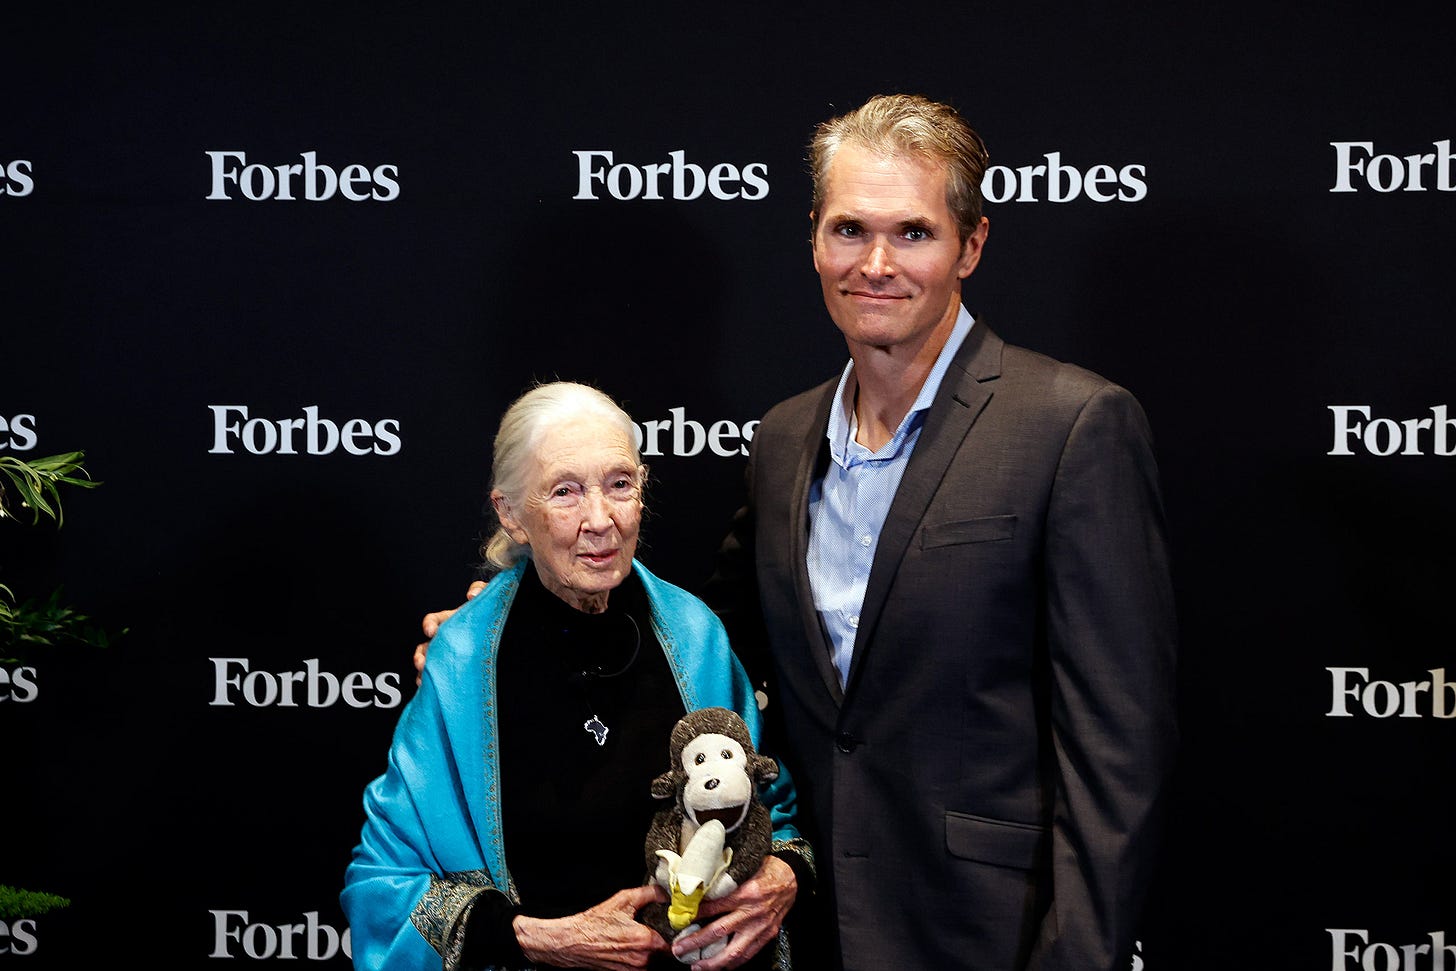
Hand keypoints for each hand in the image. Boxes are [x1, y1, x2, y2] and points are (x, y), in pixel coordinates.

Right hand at [413, 580, 486, 684]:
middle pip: (426, 647)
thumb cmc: (491, 614)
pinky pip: (440, 676)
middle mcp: (446, 638)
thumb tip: (471, 595)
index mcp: (451, 621)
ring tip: (422, 680)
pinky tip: (434, 690)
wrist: (507, 634)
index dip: (429, 624)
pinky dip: (434, 682)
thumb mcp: (487, 598)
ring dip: (424, 671)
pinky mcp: (455, 668)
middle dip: (420, 655)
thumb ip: (480, 590)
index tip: (431, 631)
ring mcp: (449, 654)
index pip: (434, 620)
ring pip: (429, 663)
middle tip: (422, 663)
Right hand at [513, 884, 669, 970]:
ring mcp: (633, 970)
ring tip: (638, 939)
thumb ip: (650, 894)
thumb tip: (666, 894)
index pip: (673, 942)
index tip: (671, 928)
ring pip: (653, 962)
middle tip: (653, 931)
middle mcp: (642, 959)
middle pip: (664, 953)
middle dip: (661, 943)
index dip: (673, 934)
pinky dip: (640, 960)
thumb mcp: (623, 900)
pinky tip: (630, 948)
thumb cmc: (596, 923)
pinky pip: (641, 968)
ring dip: (650, 953)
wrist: (574, 941)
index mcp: (645, 940)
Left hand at [672, 855, 796, 970]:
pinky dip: (732, 963)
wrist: (792, 878)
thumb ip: (725, 879)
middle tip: (679, 948)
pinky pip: (748, 954)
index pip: (714, 906)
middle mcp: (752, 912)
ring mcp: (760, 927)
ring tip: (696, 967)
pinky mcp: (767, 935)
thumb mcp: (745, 868)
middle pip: (719, 931)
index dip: (695, 914)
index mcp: (745, 892)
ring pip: (734, 951)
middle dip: (696, 942)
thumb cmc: (766, 869)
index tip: (679, 918)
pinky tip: (720, 966)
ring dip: (713, 962)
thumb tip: (699, 886)